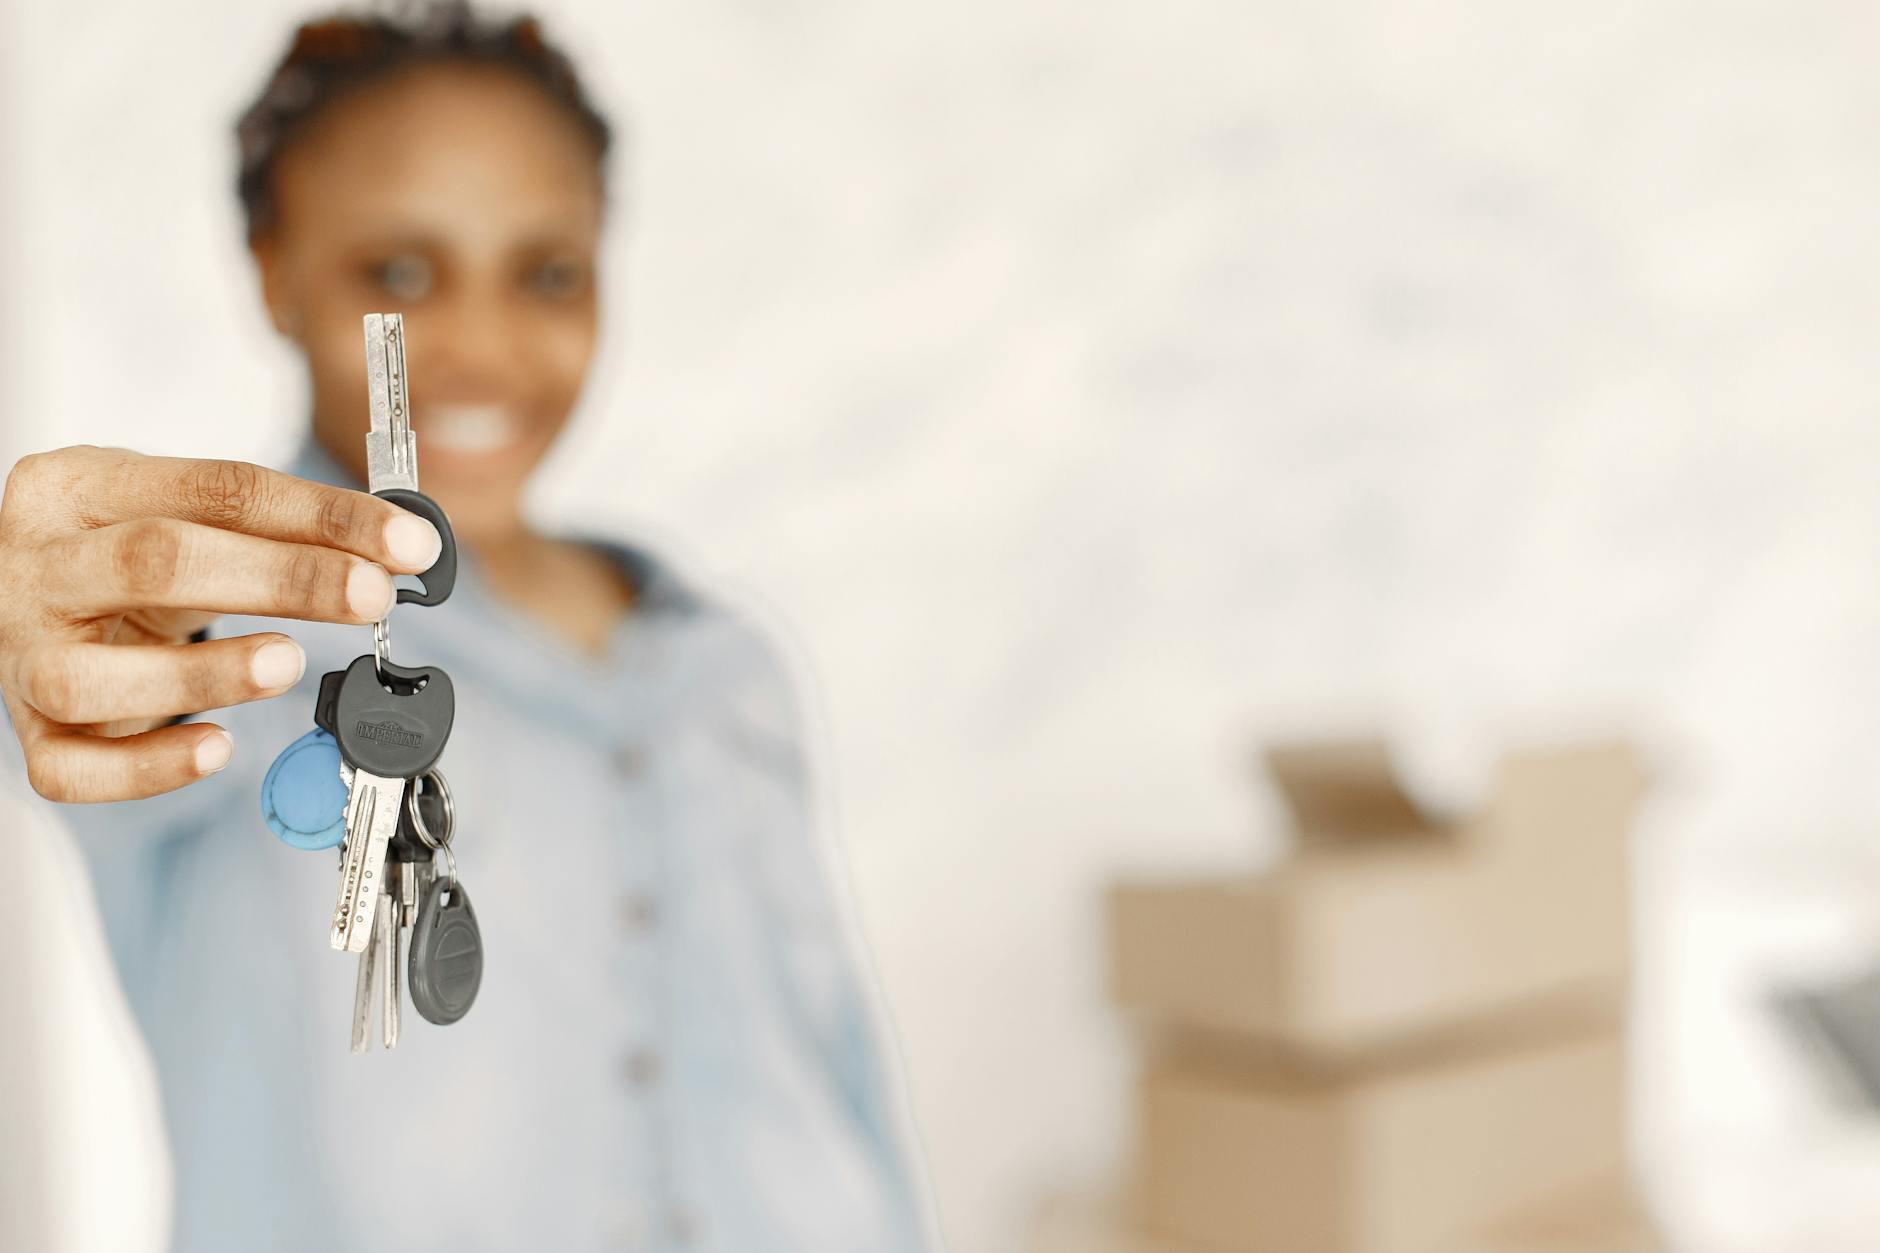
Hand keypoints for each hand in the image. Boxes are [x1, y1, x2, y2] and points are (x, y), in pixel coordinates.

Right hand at [0, 446, 442, 801]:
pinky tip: (217, 748)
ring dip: (206, 674)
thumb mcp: (191, 516)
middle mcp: (35, 565)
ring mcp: (18, 653)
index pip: (215, 488)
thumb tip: (402, 550)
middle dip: (282, 580)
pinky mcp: (28, 731)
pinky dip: (149, 768)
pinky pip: (71, 769)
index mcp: (78, 488)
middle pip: (155, 563)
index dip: (323, 515)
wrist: (36, 597)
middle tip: (372, 597)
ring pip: (89, 675)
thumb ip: (283, 527)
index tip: (408, 544)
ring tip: (289, 665)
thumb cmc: (130, 556)